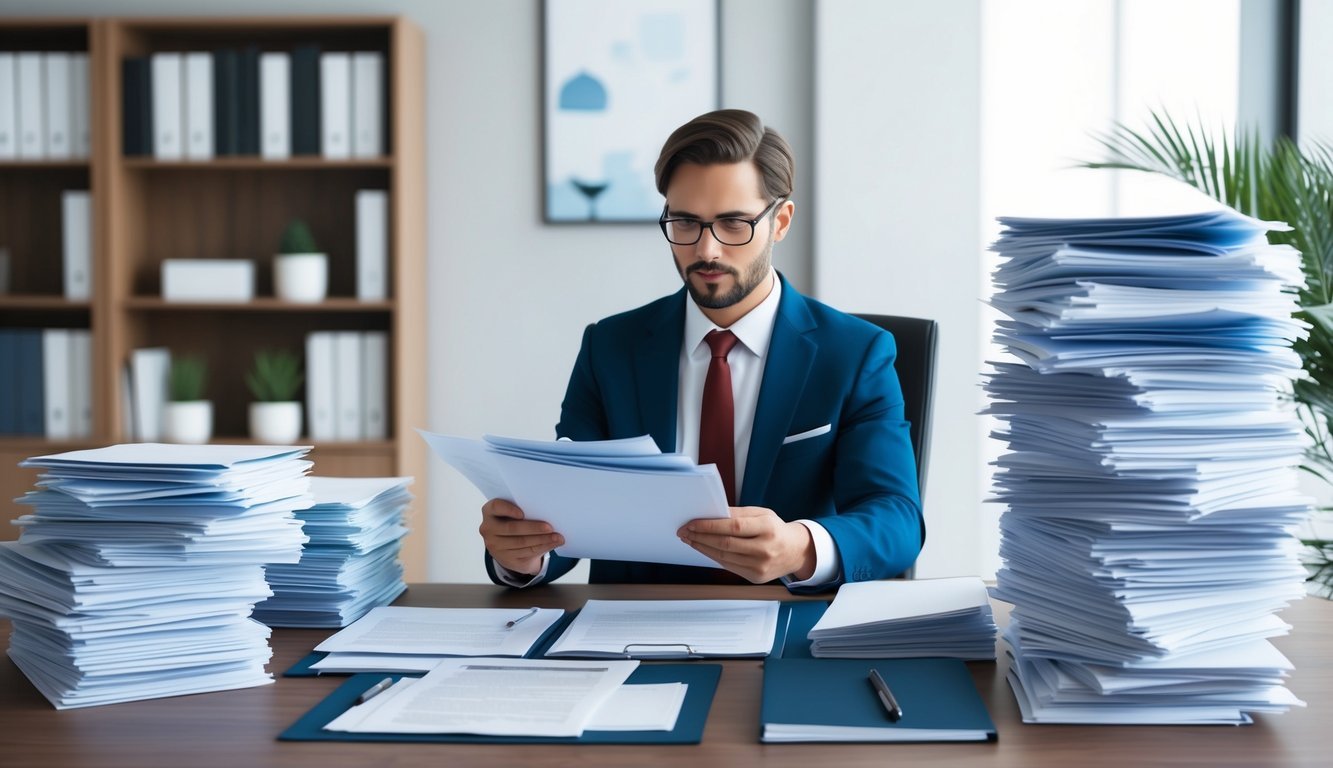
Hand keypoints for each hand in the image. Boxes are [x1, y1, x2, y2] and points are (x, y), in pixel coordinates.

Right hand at [479, 499, 563, 576]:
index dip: (508, 509)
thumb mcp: (513, 514)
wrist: (509, 545)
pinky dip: (543, 547)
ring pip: (522, 543)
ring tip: (558, 537)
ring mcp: (496, 547)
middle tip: (550, 527)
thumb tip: (547, 511)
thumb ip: (524, 510)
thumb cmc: (514, 522)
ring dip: (543, 540)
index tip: (523, 513)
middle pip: (512, 529)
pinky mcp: (507, 560)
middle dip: (533, 528)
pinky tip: (554, 543)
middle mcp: (489, 530)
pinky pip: (528, 553)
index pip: (496, 507)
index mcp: (490, 513)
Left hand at [677, 507, 815, 582]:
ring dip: (702, 548)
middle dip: (700, 537)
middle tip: (684, 531)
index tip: (692, 523)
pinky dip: (713, 557)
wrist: (796, 552)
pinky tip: (704, 549)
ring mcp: (760, 566)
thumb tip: (713, 514)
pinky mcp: (755, 578)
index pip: (733, 527)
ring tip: (690, 540)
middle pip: (725, 544)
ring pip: (724, 557)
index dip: (709, 526)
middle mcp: (765, 549)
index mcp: (768, 528)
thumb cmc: (776, 529)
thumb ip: (738, 513)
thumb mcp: (762, 514)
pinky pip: (728, 566)